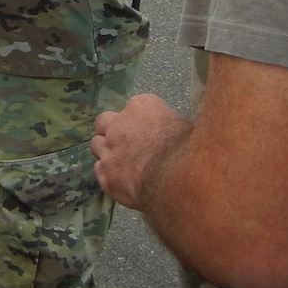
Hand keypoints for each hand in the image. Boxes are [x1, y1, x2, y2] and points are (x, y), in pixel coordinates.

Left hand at [93, 93, 192, 209]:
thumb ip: (172, 125)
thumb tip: (174, 132)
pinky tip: (120, 181)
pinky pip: (99, 170)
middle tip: (124, 142)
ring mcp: (109, 150)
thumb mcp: (187, 127)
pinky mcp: (106, 175)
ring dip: (107, 152)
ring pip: (97, 145)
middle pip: (104, 121)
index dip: (139, 121)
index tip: (147, 130)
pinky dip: (108, 174)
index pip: (134, 107)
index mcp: (141, 106)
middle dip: (111, 130)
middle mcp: (119, 124)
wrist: (178, 180)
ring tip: (120, 163)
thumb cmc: (190, 152)